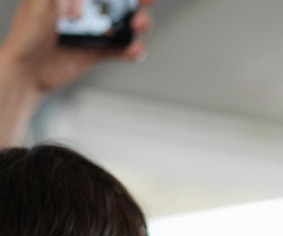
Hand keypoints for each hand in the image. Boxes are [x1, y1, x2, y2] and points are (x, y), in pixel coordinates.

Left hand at [0, 0, 153, 93]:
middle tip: (145, 1)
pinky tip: (135, 50)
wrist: (27, 70)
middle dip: (134, 2)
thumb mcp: (44, 2)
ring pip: (122, 24)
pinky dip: (132, 51)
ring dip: (137, 23)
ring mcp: (90, 31)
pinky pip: (120, 50)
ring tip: (139, 25)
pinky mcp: (96, 52)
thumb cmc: (27, 34)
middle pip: (114, 3)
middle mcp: (81, 11)